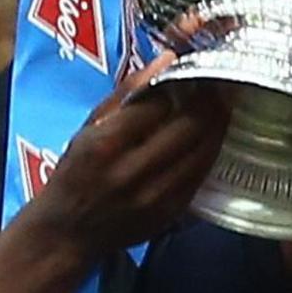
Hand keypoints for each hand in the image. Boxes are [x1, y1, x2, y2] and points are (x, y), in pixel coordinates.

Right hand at [30, 55, 230, 255]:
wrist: (68, 233)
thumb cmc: (76, 173)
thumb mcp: (87, 128)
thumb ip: (126, 94)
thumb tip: (166, 59)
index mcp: (104, 145)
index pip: (158, 103)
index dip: (182, 82)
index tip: (196, 69)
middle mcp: (131, 171)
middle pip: (190, 126)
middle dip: (210, 100)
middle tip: (219, 83)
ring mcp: (155, 196)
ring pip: (204, 149)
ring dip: (218, 123)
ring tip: (223, 103)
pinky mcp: (172, 211)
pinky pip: (203, 172)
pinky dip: (211, 149)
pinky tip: (212, 134)